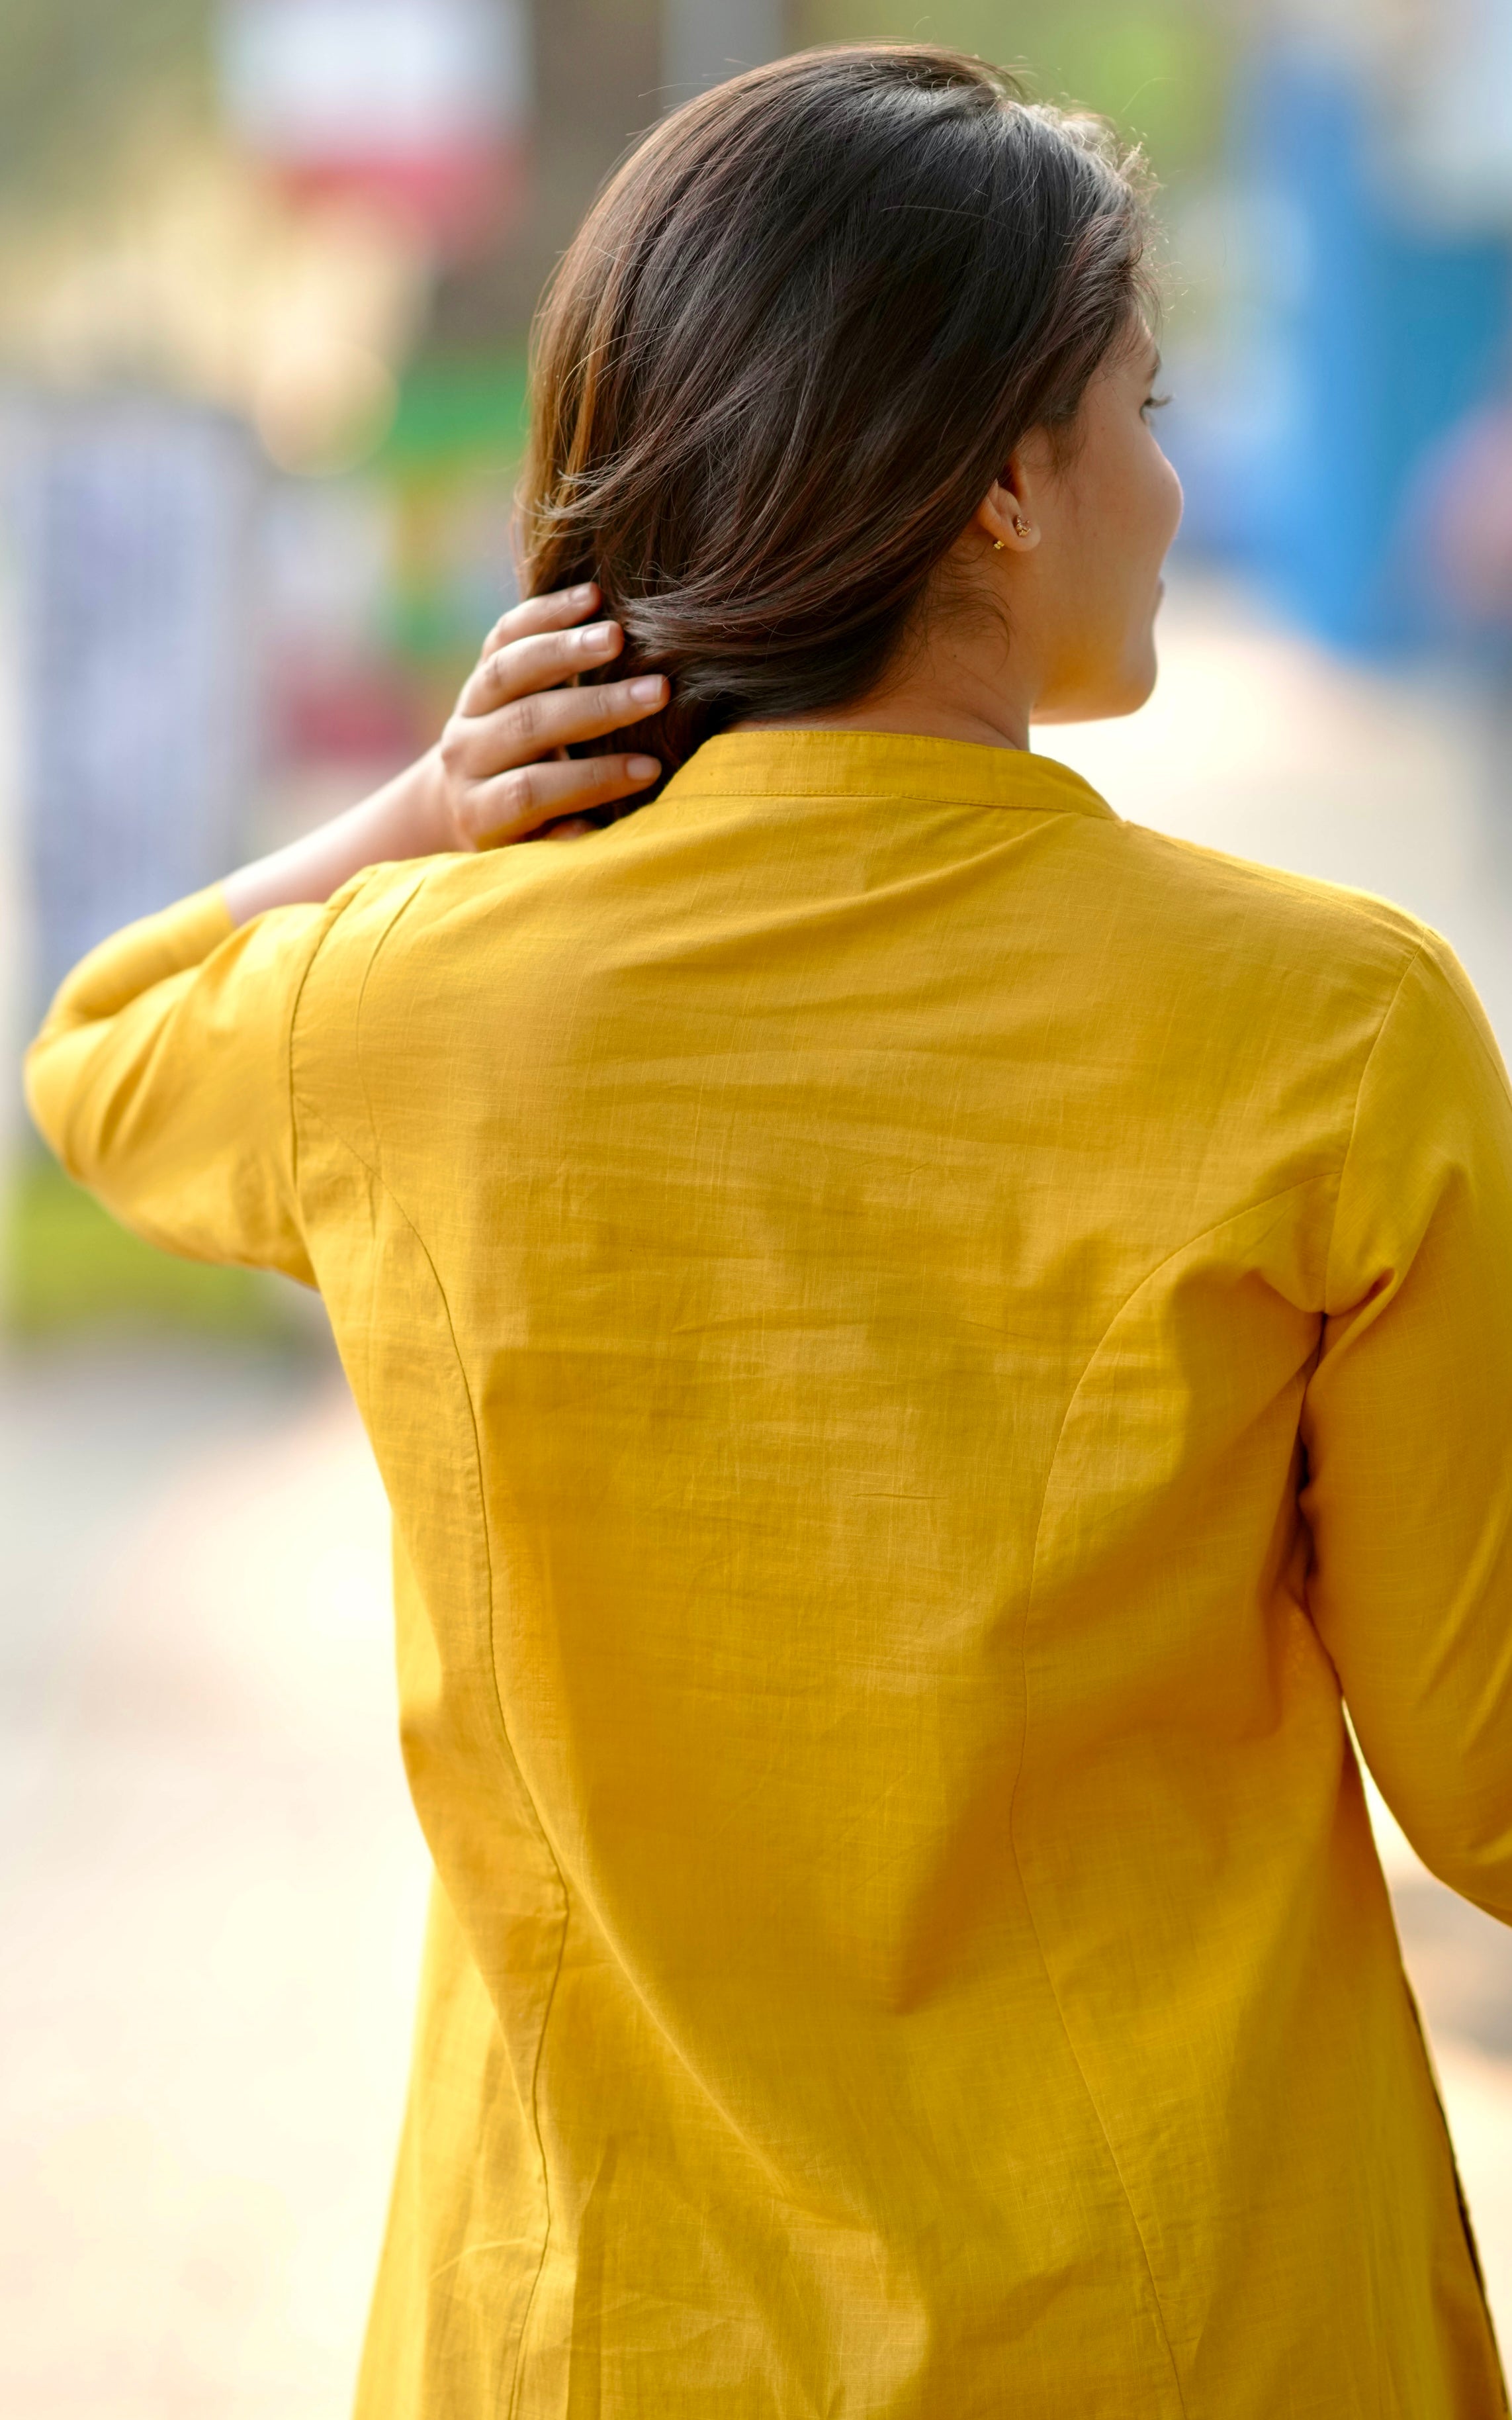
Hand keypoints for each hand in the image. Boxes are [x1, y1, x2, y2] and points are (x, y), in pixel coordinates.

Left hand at [222, 584, 668, 923]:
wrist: (465, 799)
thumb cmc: (528, 835)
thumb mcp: (535, 855)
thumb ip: (561, 841)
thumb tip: (587, 827)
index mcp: (479, 810)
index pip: (531, 791)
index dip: (590, 781)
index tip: (650, 770)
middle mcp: (465, 755)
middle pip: (525, 725)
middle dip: (595, 708)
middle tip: (657, 691)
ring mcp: (467, 707)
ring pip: (507, 670)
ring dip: (566, 650)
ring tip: (618, 635)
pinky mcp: (479, 670)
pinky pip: (505, 634)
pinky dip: (544, 612)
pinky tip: (591, 596)